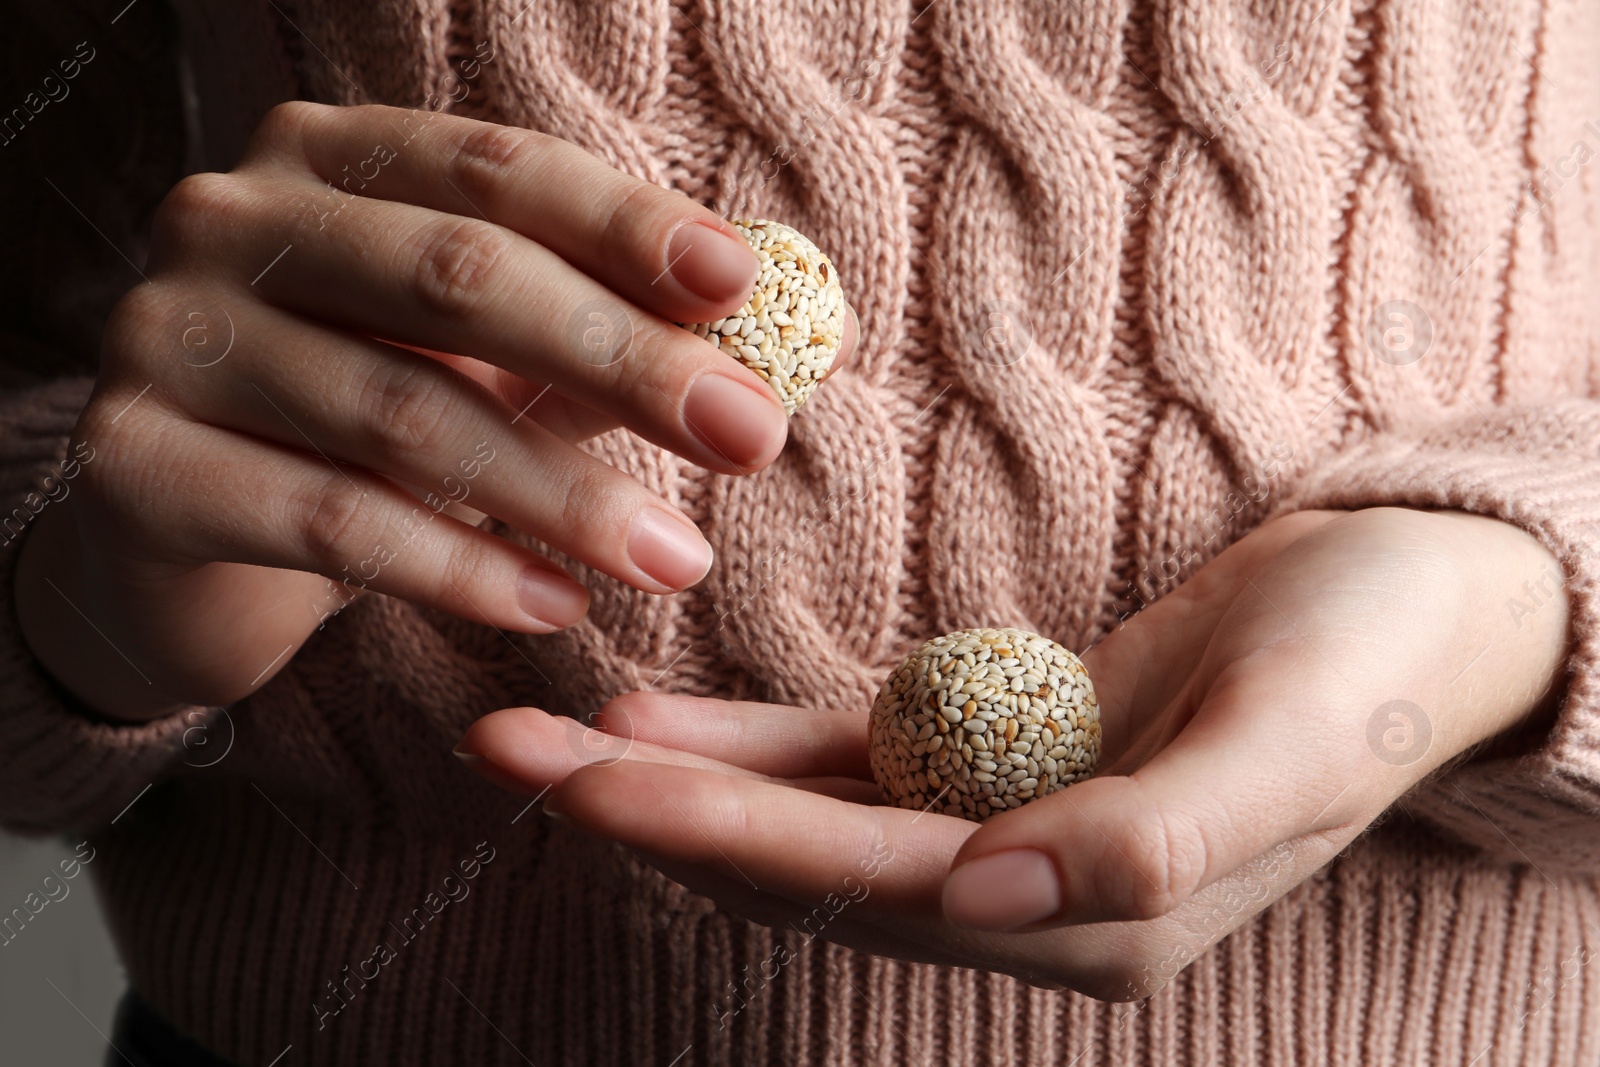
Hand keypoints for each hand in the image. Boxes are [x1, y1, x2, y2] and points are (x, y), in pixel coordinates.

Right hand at [14, 102, 854, 720]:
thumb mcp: (493, 366)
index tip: (742, 286)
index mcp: (331, 159)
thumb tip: (787, 337)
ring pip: (405, 411)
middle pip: (460, 275)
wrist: (189, 541)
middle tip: (750, 438)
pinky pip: (329, 519)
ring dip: (563, 495)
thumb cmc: (368, 430)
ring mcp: (170, 334)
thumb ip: (610, 337)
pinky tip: (556, 604)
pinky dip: (459, 568)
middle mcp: (233, 219)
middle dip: (624, 360)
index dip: (627, 225)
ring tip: (675, 561)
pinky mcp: (137, 464)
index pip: (498, 170)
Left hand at [454, 507, 1569, 997]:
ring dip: (670, 783)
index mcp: (1096, 919)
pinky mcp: (984, 756)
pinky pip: (842, 761)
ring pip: (800, 819)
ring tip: (536, 738)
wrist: (1401, 598)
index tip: (598, 787)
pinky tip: (644, 720)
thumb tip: (999, 897)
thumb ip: (1162, 837)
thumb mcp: (1301, 744)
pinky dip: (743, 746)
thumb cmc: (1376, 664)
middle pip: (801, 864)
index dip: (728, 841)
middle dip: (653, 817)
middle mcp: (1025, 891)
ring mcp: (995, 824)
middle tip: (508, 756)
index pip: (871, 889)